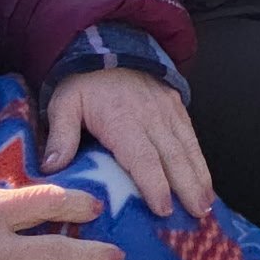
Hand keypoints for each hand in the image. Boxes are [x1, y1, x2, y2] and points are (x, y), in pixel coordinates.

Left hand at [43, 68, 211, 218]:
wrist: (108, 45)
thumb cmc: (84, 82)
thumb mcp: (64, 103)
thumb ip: (61, 135)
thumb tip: (53, 168)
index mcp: (123, 120)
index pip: (142, 157)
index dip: (155, 184)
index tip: (163, 209)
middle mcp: (151, 116)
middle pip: (173, 157)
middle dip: (187, 187)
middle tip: (197, 214)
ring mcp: (167, 111)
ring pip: (187, 148)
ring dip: (200, 177)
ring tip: (206, 204)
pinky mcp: (176, 107)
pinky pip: (191, 136)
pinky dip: (200, 160)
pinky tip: (205, 181)